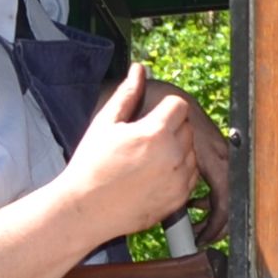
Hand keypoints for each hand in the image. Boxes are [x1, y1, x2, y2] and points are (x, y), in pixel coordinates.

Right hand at [62, 64, 220, 238]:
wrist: (86, 208)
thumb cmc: (91, 165)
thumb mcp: (105, 123)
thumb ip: (127, 94)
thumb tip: (139, 68)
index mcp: (155, 132)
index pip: (179, 106)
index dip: (165, 109)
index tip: (149, 119)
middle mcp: (173, 155)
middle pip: (187, 128)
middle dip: (171, 129)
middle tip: (144, 140)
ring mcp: (178, 179)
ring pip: (192, 153)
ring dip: (177, 151)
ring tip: (148, 159)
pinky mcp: (178, 199)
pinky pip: (191, 177)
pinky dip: (178, 173)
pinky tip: (153, 175)